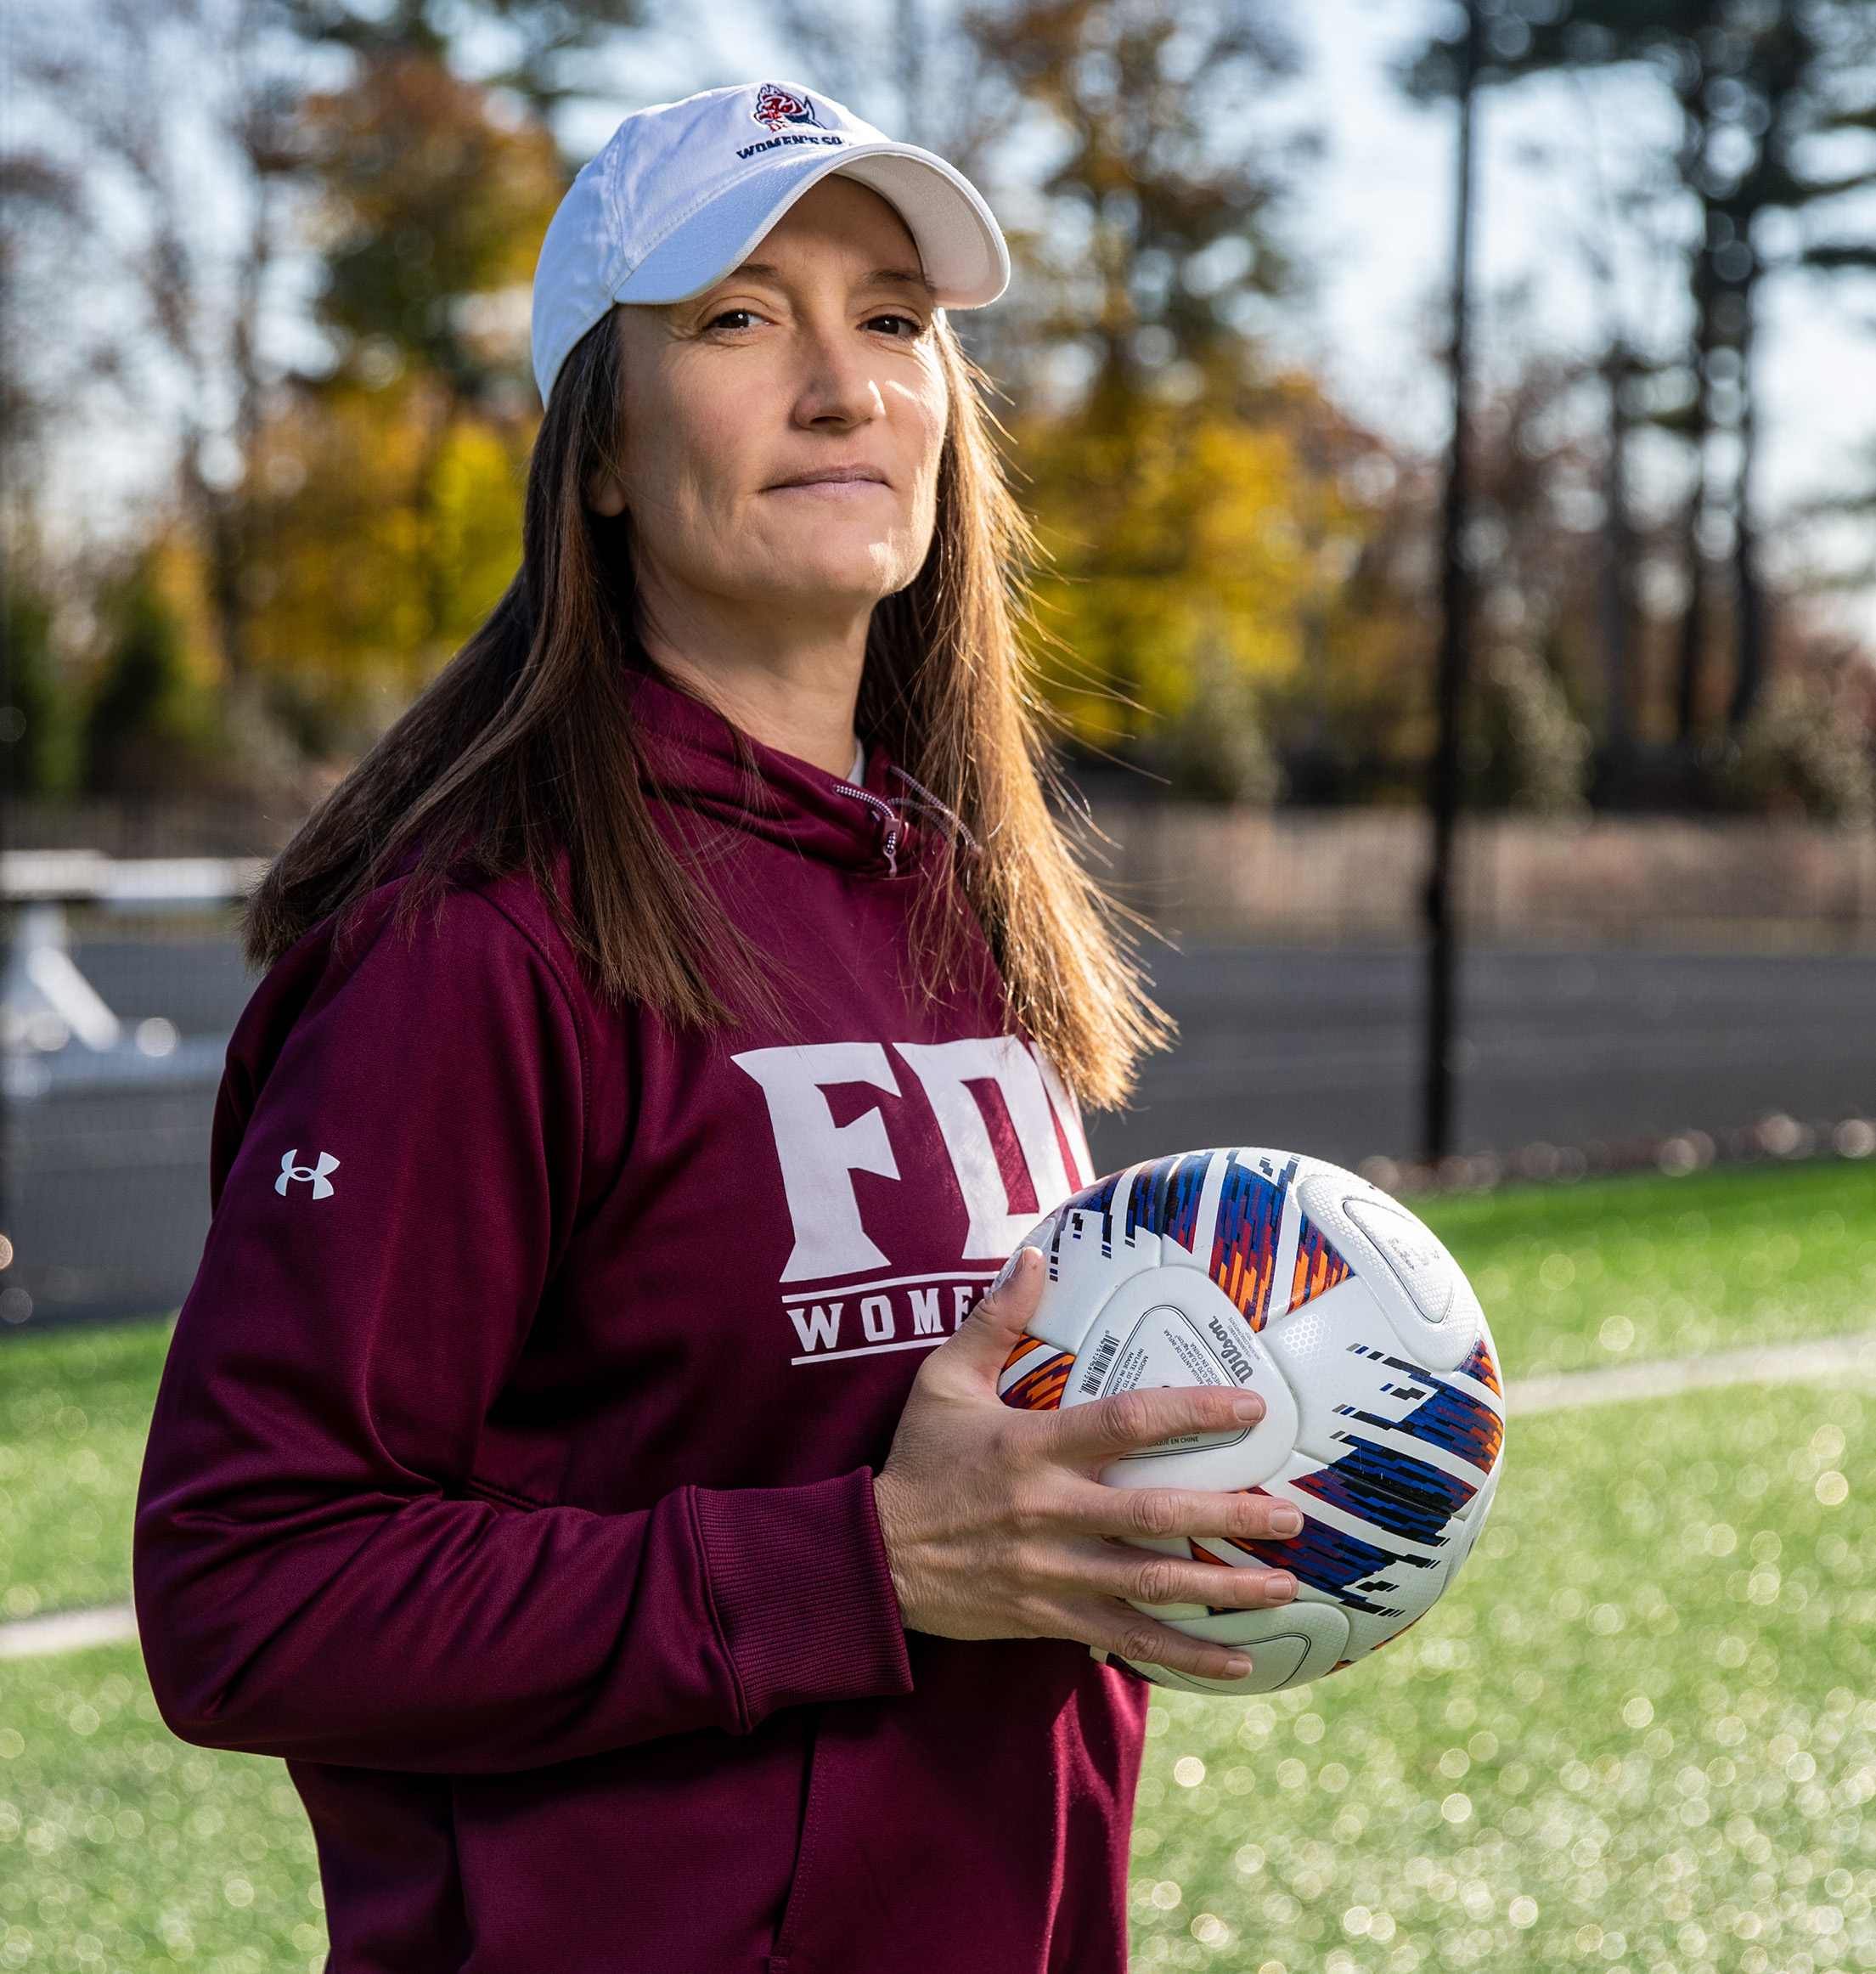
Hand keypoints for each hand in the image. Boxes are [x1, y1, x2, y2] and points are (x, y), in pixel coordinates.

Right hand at [871, 1247, 1303, 1682]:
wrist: (873, 1558)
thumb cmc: (917, 1460)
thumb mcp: (944, 1380)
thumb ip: (994, 1319)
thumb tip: (1034, 1255)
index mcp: (1031, 1447)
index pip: (1125, 1422)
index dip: (1193, 1412)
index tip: (1252, 1408)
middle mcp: (1049, 1511)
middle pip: (1153, 1516)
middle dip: (1228, 1516)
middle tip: (1290, 1514)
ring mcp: (1053, 1571)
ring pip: (1151, 1586)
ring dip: (1223, 1590)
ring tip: (1285, 1587)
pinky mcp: (1050, 1617)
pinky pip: (1127, 1639)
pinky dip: (1183, 1657)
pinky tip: (1237, 1665)